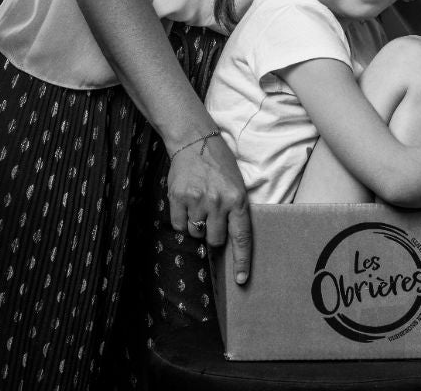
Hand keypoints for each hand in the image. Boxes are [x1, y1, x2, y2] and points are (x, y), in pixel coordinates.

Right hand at [168, 133, 251, 283]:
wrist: (195, 141)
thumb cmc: (219, 164)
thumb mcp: (236, 184)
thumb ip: (234, 210)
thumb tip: (229, 241)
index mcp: (238, 198)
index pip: (242, 237)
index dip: (242, 261)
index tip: (242, 280)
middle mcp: (219, 202)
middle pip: (216, 240)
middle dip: (213, 234)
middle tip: (211, 216)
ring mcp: (198, 200)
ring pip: (196, 234)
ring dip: (197, 226)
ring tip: (199, 203)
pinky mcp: (179, 198)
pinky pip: (179, 225)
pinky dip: (181, 219)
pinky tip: (186, 202)